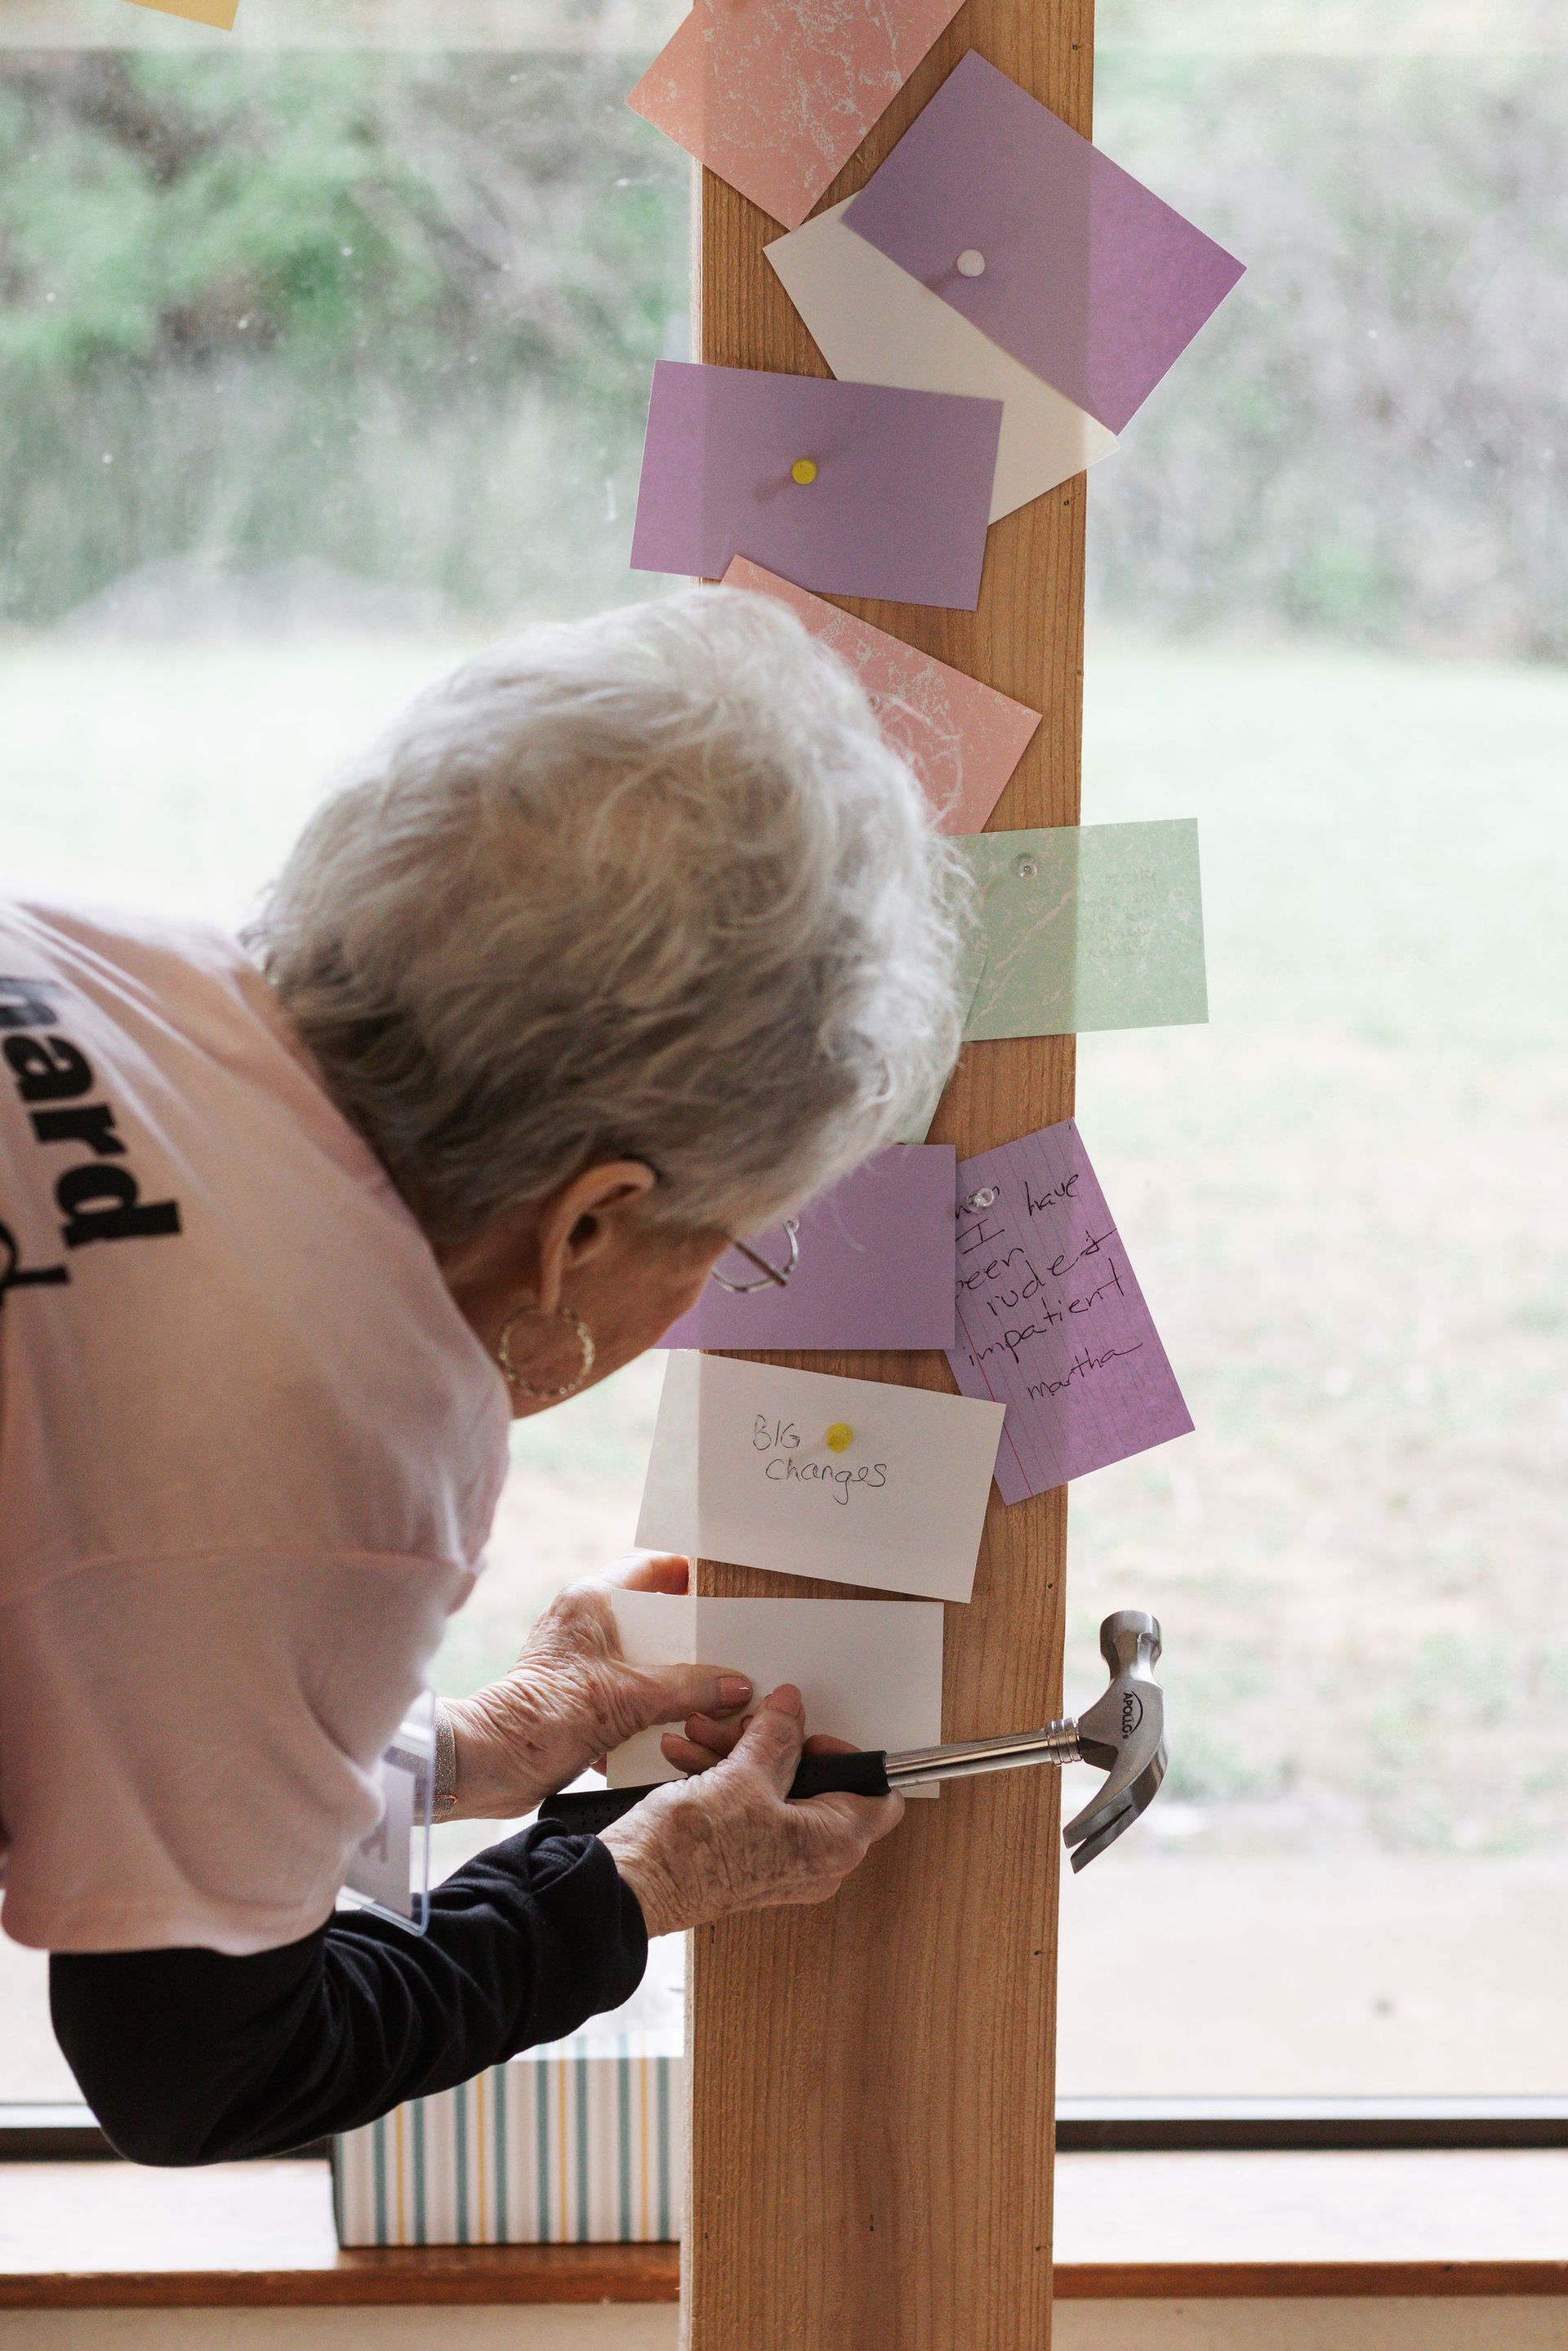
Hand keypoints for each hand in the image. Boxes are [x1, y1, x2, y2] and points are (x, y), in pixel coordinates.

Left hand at [444, 1554, 751, 1819]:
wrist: (491, 1763)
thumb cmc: (544, 1717)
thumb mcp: (630, 1698)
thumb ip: (689, 1688)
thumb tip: (735, 1686)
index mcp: (592, 1601)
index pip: (650, 1568)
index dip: (689, 1574)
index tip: (724, 1589)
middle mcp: (584, 1624)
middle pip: (651, 1619)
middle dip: (690, 1640)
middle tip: (728, 1650)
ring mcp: (580, 1661)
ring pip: (641, 1660)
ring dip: (672, 1679)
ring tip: (711, 1693)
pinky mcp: (577, 1697)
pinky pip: (626, 1693)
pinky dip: (650, 1708)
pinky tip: (677, 1726)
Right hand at [599, 1685, 904, 1937]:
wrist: (635, 1887)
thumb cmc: (692, 1852)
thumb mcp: (743, 1775)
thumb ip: (777, 1736)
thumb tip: (792, 1711)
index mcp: (834, 1844)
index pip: (879, 1794)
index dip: (848, 1754)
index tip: (811, 1733)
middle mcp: (815, 1862)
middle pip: (817, 1785)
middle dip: (775, 1745)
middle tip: (749, 1726)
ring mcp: (780, 1864)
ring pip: (777, 1792)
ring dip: (741, 1756)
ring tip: (703, 1735)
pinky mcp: (746, 1860)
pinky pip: (751, 1809)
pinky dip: (726, 1779)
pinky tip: (690, 1757)